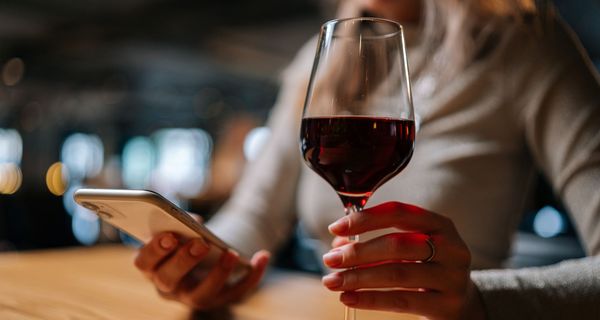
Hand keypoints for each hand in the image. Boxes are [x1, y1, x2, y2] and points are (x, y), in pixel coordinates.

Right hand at [134, 232, 269, 309]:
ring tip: (230, 253)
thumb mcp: (181, 229)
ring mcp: (194, 297)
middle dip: (184, 261)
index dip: (154, 250)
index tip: (170, 235)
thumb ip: (181, 222)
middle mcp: (169, 287)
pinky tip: (263, 255)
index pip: (144, 263)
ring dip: (217, 274)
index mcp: (153, 266)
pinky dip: (252, 275)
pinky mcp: (221, 299)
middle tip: (200, 243)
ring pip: (202, 295)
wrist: (208, 257)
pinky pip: (238, 291)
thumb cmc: (187, 238)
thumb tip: (195, 223)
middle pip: (169, 280)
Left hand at [322, 202, 485, 319]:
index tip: (336, 227)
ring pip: (398, 274)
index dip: (366, 218)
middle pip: (398, 244)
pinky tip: (349, 297)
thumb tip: (338, 244)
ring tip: (333, 281)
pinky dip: (370, 299)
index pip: (400, 212)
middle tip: (330, 259)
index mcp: (440, 224)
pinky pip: (401, 301)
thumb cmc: (427, 269)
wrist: (462, 305)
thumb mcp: (411, 249)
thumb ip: (379, 242)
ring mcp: (452, 278)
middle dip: (358, 251)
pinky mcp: (447, 306)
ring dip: (358, 277)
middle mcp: (451, 248)